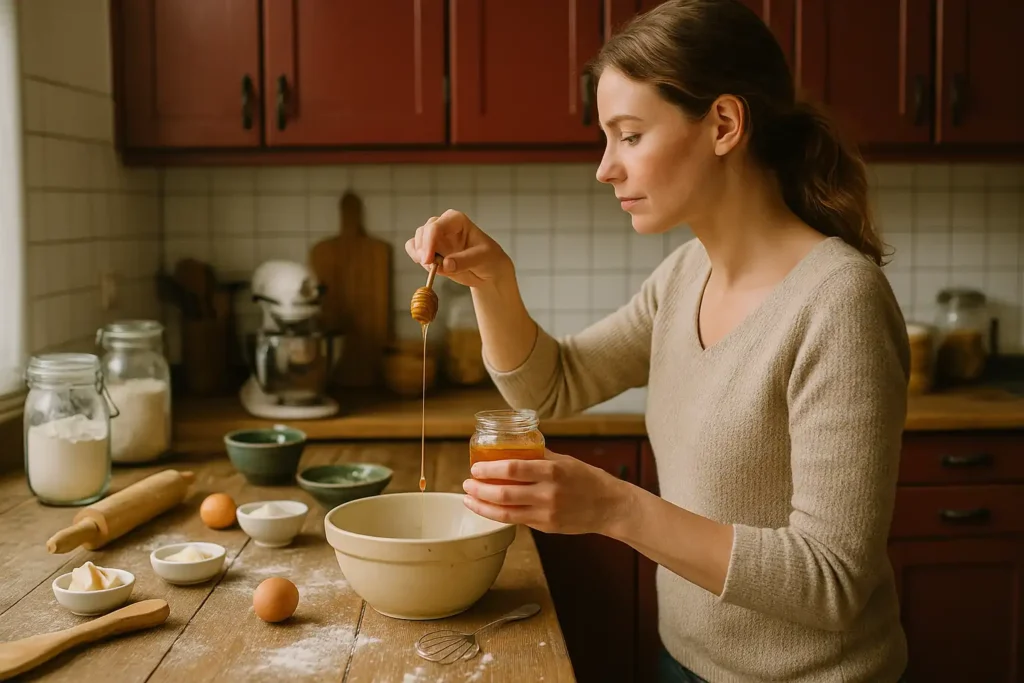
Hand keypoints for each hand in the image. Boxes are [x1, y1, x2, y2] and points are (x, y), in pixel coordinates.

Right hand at [405, 209, 512, 287]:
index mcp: (456, 220)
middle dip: (423, 250)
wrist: (489, 271)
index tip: (428, 261)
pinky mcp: (430, 250)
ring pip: (416, 242)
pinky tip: (430, 267)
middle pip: (423, 232)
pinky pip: (414, 251)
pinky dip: (417, 259)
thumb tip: (445, 264)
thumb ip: (464, 260)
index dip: (429, 243)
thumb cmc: (489, 258)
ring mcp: (435, 238)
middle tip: (430, 267)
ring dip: (420, 256)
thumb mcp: (483, 258)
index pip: (436, 226)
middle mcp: (443, 225)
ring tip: (434, 268)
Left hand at [461, 450, 635, 535]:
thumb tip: (513, 447)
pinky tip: (488, 509)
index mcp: (552, 471)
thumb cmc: (588, 479)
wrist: (610, 506)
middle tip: (467, 484)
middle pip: (504, 492)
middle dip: (479, 489)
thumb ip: (540, 456)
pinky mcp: (547, 527)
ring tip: (470, 499)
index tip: (475, 467)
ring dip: (483, 506)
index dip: (489, 469)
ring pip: (506, 512)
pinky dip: (499, 515)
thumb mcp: (565, 461)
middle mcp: (548, 493)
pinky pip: (517, 521)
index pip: (513, 467)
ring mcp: (547, 513)